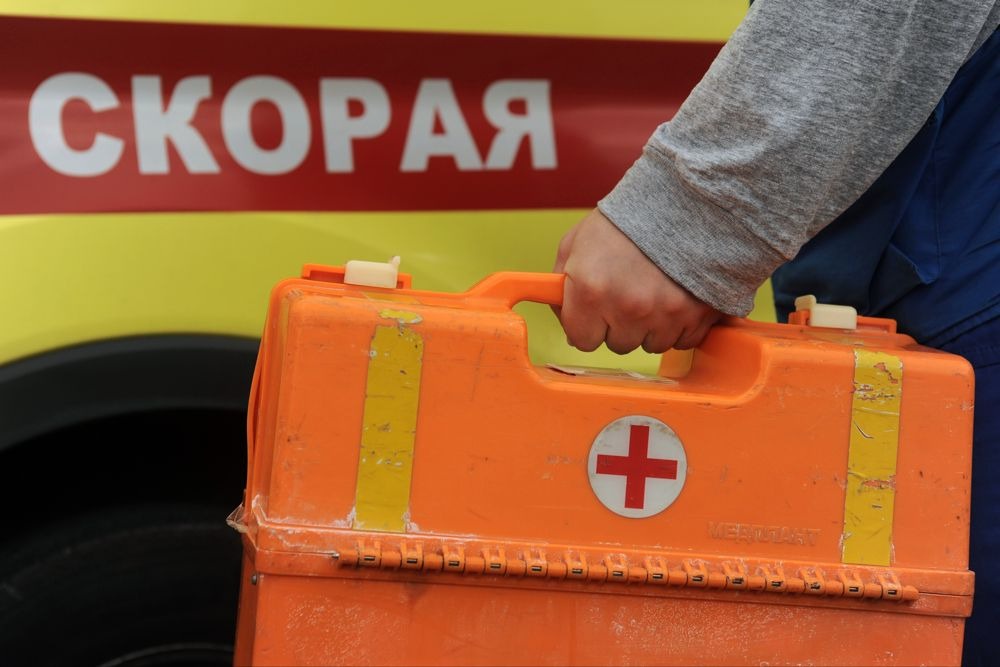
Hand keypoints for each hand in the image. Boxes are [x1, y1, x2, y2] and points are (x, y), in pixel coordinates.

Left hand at [553, 209, 720, 353]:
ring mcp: (664, 314)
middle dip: (619, 324)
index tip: (594, 313)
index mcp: (591, 291)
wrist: (680, 202)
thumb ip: (561, 284)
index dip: (586, 325)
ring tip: (654, 290)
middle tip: (627, 292)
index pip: (581, 340)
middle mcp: (627, 308)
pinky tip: (676, 296)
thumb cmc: (623, 222)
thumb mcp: (576, 244)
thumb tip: (565, 320)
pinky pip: (683, 339)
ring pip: (651, 344)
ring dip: (650, 326)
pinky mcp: (696, 315)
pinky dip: (680, 324)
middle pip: (618, 344)